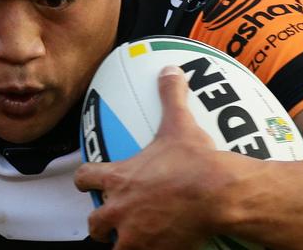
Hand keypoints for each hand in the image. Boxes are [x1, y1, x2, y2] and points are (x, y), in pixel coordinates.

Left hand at [74, 65, 233, 249]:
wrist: (217, 194)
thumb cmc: (194, 161)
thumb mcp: (179, 123)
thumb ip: (171, 96)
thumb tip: (170, 70)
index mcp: (120, 178)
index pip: (85, 179)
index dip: (85, 180)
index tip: (88, 181)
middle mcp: (120, 209)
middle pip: (95, 223)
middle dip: (101, 223)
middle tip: (113, 220)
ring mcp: (135, 235)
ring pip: (114, 247)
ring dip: (121, 242)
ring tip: (134, 240)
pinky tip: (160, 247)